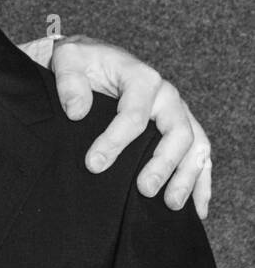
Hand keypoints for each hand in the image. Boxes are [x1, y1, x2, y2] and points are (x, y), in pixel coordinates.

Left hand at [51, 35, 211, 217]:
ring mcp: (176, 112)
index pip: (134, 114)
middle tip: (144, 190)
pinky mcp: (179, 127)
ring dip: (187, 177)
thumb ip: (69, 82)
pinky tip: (196, 208)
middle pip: (176, 132)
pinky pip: (199, 155)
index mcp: (141, 77)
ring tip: (170, 205)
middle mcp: (166, 95)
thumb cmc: (81, 61)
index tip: (94, 164)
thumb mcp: (67, 59)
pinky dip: (201, 181)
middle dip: (162, 164)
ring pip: (195, 146)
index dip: (115, 142)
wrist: (92, 59)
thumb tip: (77, 112)